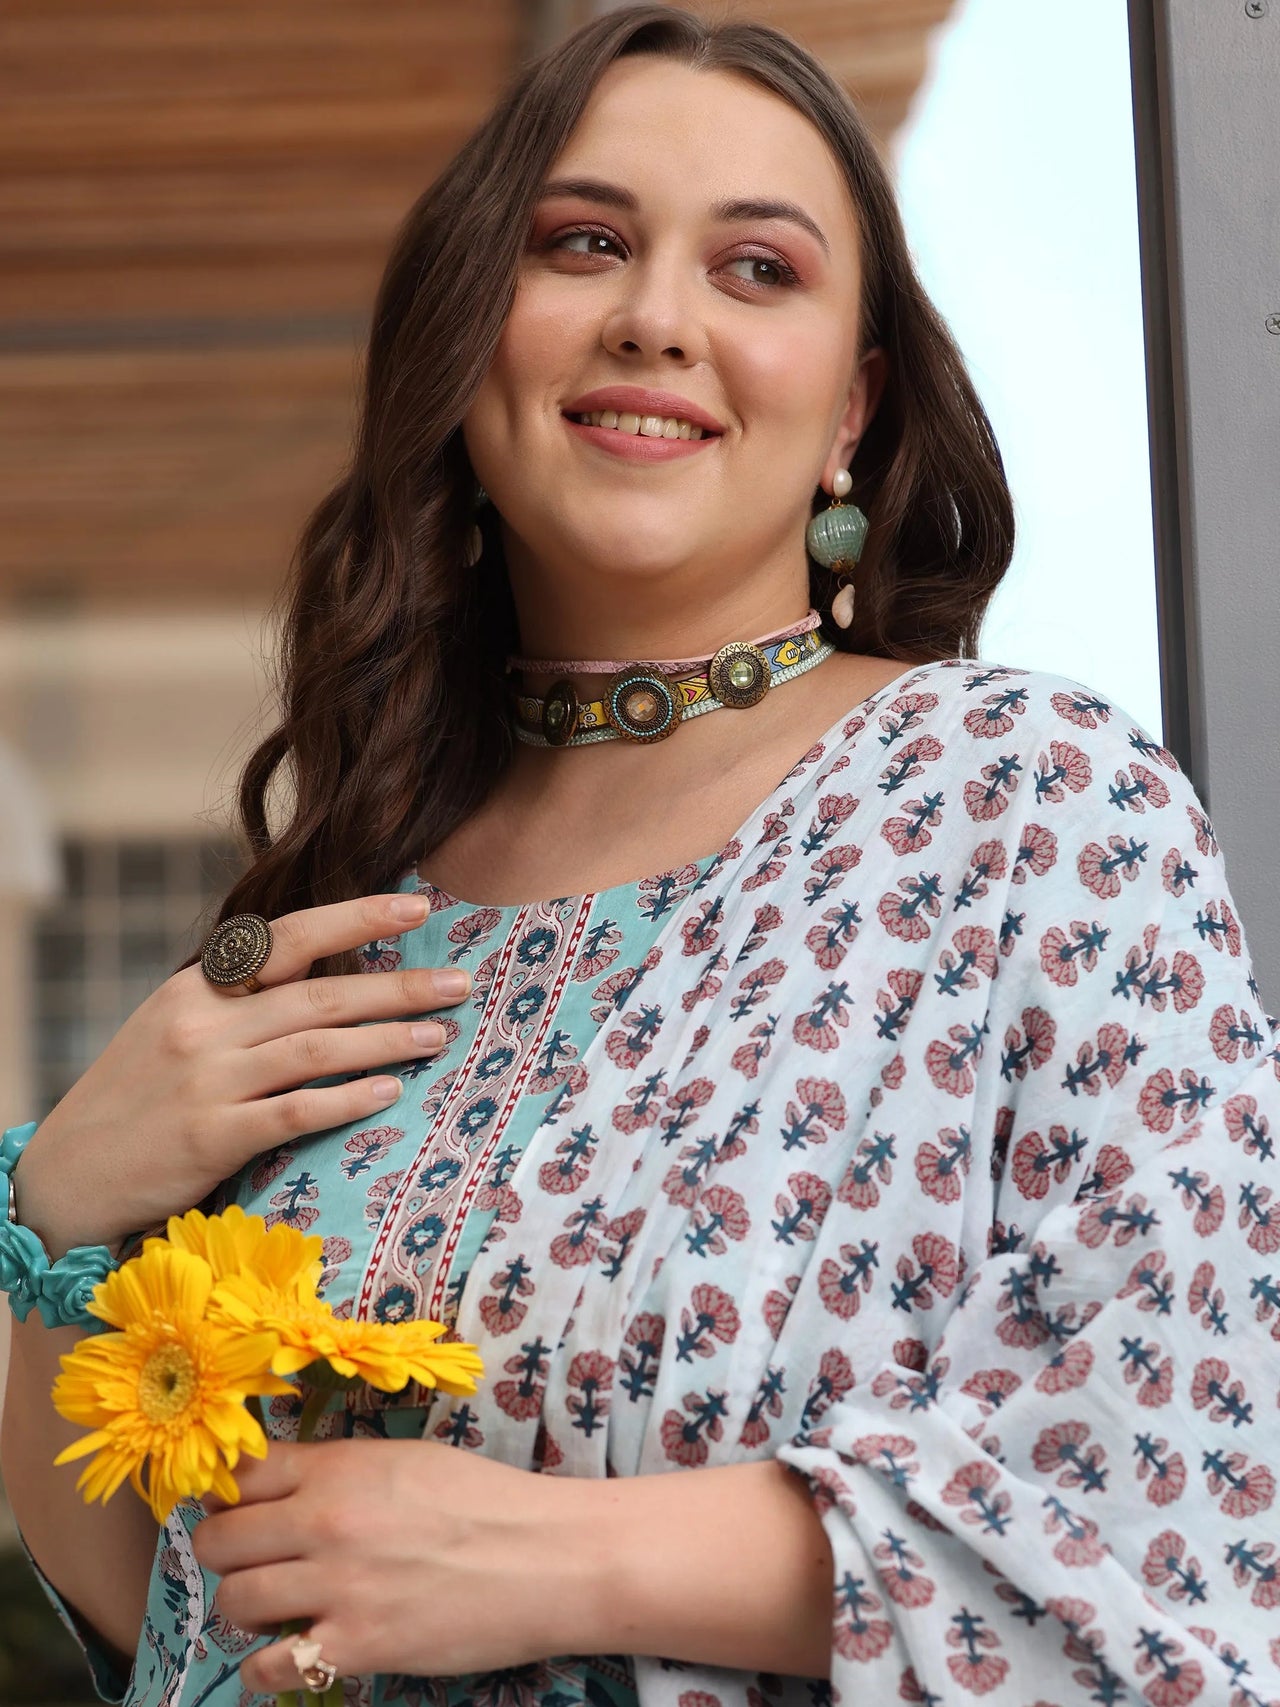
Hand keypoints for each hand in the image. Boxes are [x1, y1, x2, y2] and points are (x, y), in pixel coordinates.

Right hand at [15, 894, 470, 1257]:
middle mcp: (202, 1024)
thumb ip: (238, 1002)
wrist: (65, 1176)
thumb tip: (326, 976)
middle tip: (460, 984)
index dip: (357, 916)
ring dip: (387, 1040)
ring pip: (317, 1048)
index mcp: (196, 987)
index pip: (288, 937)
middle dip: (398, 986)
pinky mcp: (209, 1138)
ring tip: (440, 1036)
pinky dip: (347, 1100)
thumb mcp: (172, 1028)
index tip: (418, 905)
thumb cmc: (135, 1100)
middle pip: (320, 993)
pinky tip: (390, 1093)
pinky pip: (295, 1111)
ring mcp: (206, 1081)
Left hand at [192, 1439, 597, 1689]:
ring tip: (278, 1609)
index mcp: (340, 1467)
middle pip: (218, 1541)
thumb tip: (286, 1488)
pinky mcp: (357, 1647)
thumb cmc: (486, 1501)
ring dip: (246, 1608)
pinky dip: (267, 1667)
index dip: (228, 1495)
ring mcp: (337, 1587)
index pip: (239, 1475)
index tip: (238, 1510)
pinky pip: (269, 1667)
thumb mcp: (408, 1460)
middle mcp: (326, 1521)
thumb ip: (340, 1471)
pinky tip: (291, 1656)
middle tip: (255, 1563)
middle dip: (227, 1554)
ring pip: (234, 1600)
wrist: (547, 1559)